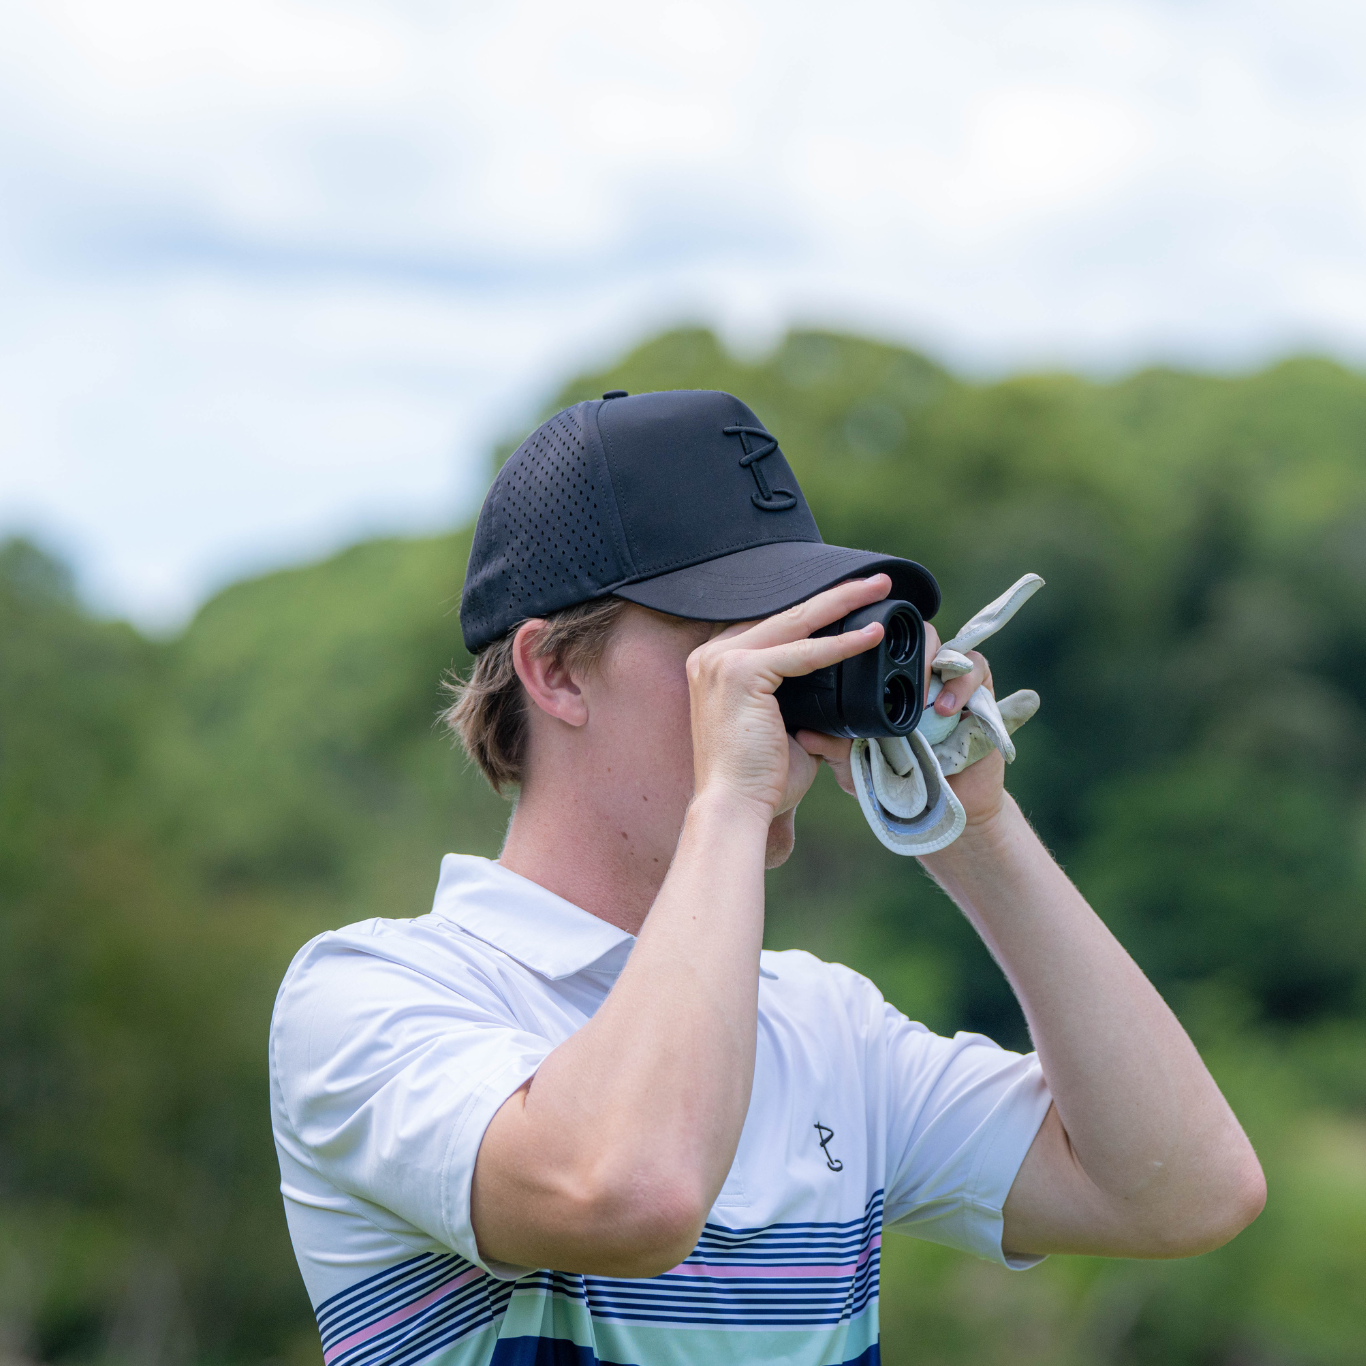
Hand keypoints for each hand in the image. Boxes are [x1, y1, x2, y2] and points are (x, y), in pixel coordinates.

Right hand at [686, 576, 890, 818]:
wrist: (735, 809)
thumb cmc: (760, 779)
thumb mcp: (784, 729)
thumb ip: (805, 703)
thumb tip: (845, 696)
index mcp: (716, 666)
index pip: (772, 626)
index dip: (814, 610)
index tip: (851, 600)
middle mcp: (711, 656)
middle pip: (783, 614)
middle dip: (834, 595)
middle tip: (874, 581)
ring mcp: (721, 661)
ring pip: (794, 621)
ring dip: (842, 603)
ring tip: (879, 589)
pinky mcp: (739, 672)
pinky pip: (802, 652)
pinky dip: (841, 645)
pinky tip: (872, 636)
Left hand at [796, 621, 1007, 831]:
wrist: (942, 810)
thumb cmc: (897, 784)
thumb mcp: (858, 767)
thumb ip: (835, 749)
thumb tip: (805, 732)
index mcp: (884, 683)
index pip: (876, 645)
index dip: (867, 636)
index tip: (855, 646)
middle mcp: (916, 676)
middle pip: (910, 634)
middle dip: (902, 646)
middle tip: (892, 675)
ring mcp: (948, 681)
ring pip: (943, 644)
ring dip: (932, 664)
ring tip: (922, 696)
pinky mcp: (980, 692)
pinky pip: (977, 669)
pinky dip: (962, 685)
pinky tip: (947, 710)